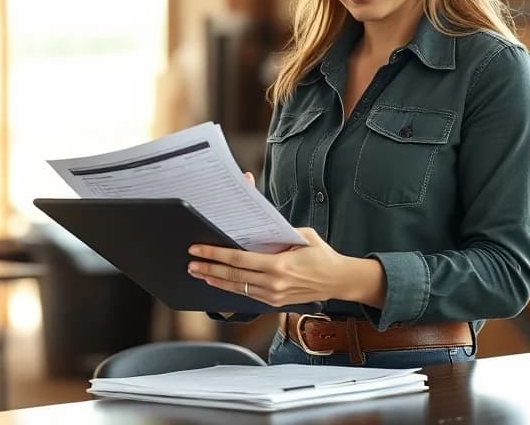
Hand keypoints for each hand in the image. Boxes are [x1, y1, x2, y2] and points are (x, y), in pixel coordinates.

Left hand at [188, 227, 383, 307]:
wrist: (339, 281)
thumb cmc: (322, 255)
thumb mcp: (303, 236)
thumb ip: (279, 234)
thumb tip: (255, 228)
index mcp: (279, 266)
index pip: (238, 259)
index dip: (215, 254)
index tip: (198, 250)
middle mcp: (273, 284)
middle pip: (232, 275)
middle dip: (208, 268)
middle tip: (191, 263)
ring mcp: (273, 295)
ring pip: (236, 288)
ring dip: (215, 280)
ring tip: (198, 273)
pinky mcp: (274, 302)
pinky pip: (246, 294)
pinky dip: (230, 287)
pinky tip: (218, 282)